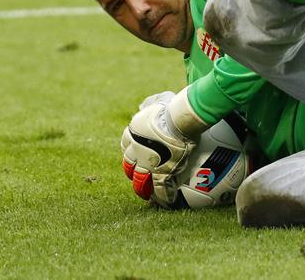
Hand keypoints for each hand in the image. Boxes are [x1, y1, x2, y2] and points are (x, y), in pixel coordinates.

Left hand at [121, 92, 195, 206]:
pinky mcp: (161, 173)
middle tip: (138, 178)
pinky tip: (168, 202)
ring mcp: (147, 164)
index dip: (131, 152)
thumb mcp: (156, 102)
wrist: (177, 121)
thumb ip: (150, 104)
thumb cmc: (169, 109)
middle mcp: (135, 151)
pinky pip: (160, 189)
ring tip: (148, 196)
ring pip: (140, 181)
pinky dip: (164, 197)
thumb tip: (145, 106)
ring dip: (143, 189)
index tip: (135, 156)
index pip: (126, 146)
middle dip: (133, 172)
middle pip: (129, 166)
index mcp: (132, 134)